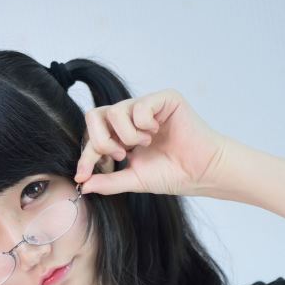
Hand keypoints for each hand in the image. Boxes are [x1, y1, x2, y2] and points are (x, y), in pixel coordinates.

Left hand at [74, 88, 227, 197]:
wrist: (201, 172)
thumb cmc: (173, 174)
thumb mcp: (135, 180)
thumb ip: (109, 181)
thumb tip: (83, 185)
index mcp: (122, 136)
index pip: (93, 137)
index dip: (86, 155)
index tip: (83, 175)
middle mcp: (131, 117)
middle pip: (95, 116)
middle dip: (101, 141)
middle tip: (120, 155)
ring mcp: (146, 106)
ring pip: (115, 111)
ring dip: (127, 135)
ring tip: (146, 144)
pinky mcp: (163, 99)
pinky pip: (138, 107)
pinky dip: (143, 125)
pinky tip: (157, 132)